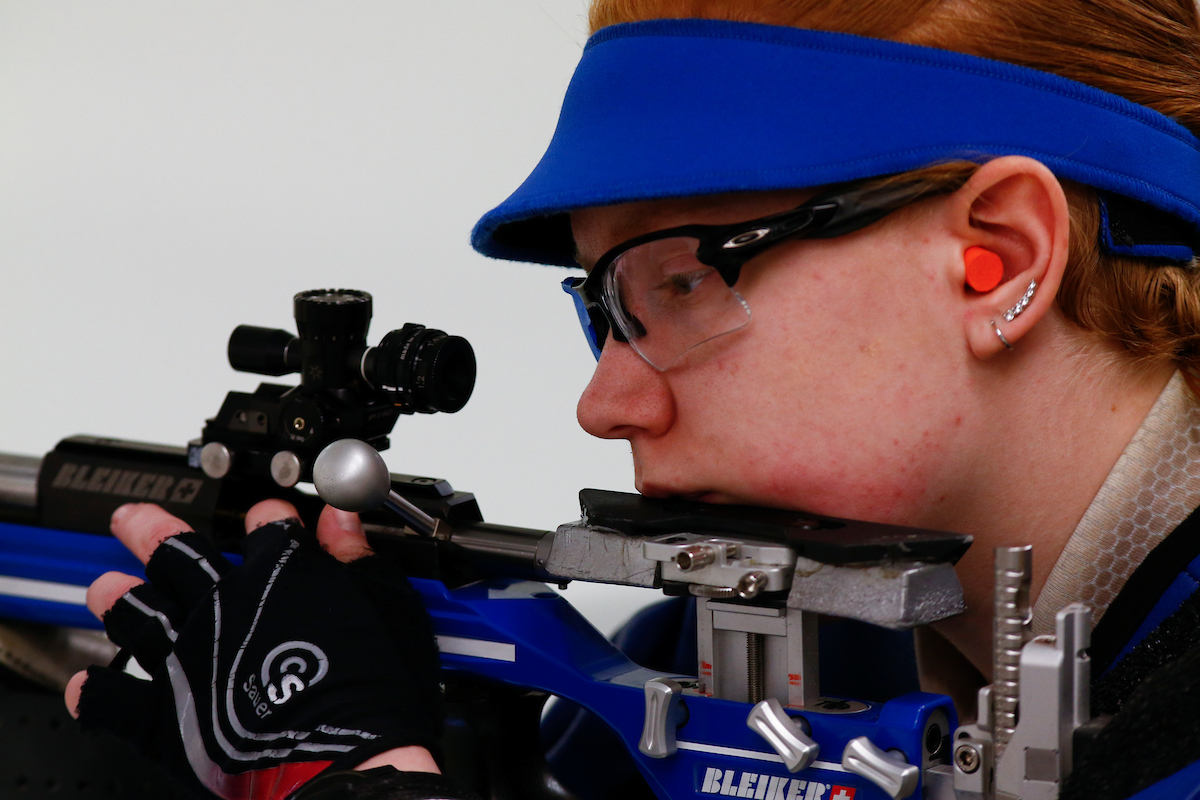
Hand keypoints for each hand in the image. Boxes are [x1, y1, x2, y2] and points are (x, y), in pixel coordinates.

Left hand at [65, 500, 441, 799]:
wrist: (349, 762)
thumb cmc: (374, 689)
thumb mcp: (385, 602)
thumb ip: (356, 555)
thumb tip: (343, 520)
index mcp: (278, 572)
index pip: (264, 526)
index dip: (266, 517)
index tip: (267, 517)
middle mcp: (222, 605)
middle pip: (173, 552)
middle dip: (150, 530)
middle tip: (132, 520)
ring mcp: (186, 658)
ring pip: (134, 612)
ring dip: (116, 596)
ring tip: (105, 587)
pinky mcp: (166, 716)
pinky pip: (112, 699)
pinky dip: (95, 691)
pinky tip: (87, 686)